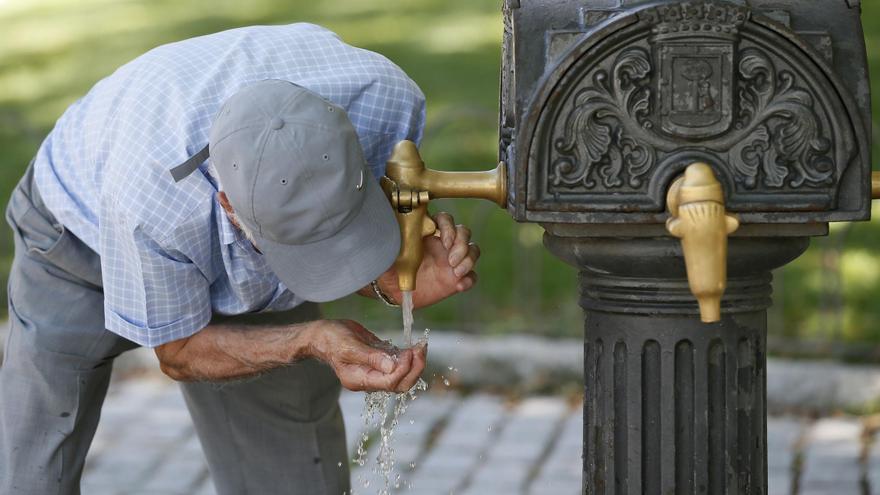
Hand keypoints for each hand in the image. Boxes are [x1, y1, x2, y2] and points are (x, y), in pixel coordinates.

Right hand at [307, 320, 426, 392]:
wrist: (322, 334)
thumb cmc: (331, 339)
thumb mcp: (348, 346)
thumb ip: (370, 357)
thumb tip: (392, 367)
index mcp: (360, 380)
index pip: (389, 382)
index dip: (403, 370)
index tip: (409, 353)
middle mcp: (369, 379)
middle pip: (400, 385)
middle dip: (415, 369)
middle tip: (421, 349)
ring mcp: (375, 371)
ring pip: (402, 376)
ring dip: (415, 363)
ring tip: (421, 346)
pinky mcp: (379, 361)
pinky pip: (398, 364)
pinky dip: (409, 357)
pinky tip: (415, 346)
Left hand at [377, 212, 479, 308]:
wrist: (393, 290)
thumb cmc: (391, 266)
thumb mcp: (390, 251)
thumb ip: (393, 240)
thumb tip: (391, 229)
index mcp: (429, 233)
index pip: (446, 219)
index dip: (449, 227)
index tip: (444, 241)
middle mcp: (443, 244)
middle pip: (464, 233)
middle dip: (461, 244)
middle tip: (450, 260)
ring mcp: (452, 261)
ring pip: (473, 251)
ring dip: (468, 260)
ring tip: (456, 273)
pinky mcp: (456, 279)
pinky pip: (472, 276)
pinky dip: (469, 279)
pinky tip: (459, 285)